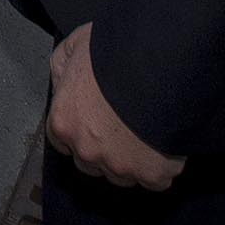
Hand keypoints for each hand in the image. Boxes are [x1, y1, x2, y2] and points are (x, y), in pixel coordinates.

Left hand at [46, 25, 183, 192]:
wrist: (161, 62)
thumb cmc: (117, 52)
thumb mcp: (75, 45)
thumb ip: (62, 69)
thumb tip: (62, 82)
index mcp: (64, 121)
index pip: (62, 140)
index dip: (79, 127)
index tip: (94, 118)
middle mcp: (87, 150)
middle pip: (89, 161)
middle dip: (101, 146)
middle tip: (120, 122)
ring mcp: (120, 166)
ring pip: (121, 173)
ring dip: (129, 158)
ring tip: (143, 130)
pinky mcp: (152, 173)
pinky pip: (154, 179)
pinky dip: (160, 166)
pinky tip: (162, 143)